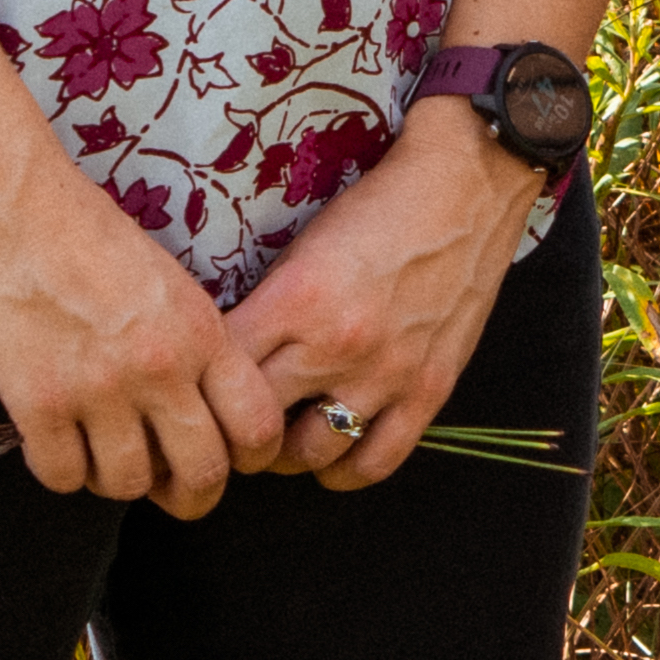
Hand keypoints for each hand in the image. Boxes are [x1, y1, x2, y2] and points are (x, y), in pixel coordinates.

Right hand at [0, 129, 284, 515]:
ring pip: (129, 484)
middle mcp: (159, 367)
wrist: (16, 202)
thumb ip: (196, 348)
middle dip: (191, 495)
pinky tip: (57, 443)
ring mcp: (98, 389)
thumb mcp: (172, 284)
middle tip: (170, 486)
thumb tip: (200, 416)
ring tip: (103, 454)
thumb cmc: (91, 233)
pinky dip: (63, 471)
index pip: (257, 429)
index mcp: (201, 334)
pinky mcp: (38, 402)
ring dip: (118, 480)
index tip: (226, 458)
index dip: (248, 459)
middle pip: (201, 473)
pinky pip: (63, 476)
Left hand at [222, 101, 537, 491]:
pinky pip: (375, 462)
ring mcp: (386, 375)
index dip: (199, 383)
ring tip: (275, 438)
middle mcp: (337, 346)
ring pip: (311, 453)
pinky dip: (343, 471)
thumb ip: (268, 303)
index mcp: (296, 300)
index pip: (222, 369)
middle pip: (257, 421)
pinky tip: (330, 456)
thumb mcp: (302, 245)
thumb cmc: (378, 207)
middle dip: (232, 427)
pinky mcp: (428, 391)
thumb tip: (225, 351)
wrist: (465, 188)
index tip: (194, 385)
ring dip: (285, 453)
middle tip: (225, 422)